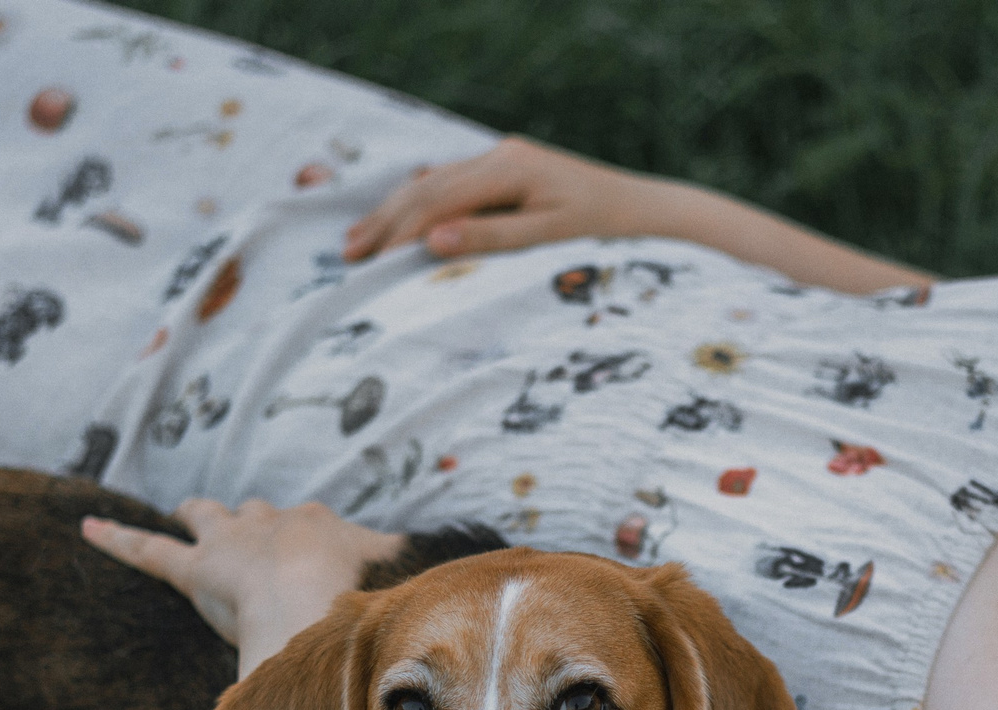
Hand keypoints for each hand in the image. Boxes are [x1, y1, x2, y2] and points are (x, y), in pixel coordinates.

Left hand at [80, 499, 400, 658]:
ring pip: (208, 518)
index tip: (318, 550)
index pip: (311, 525)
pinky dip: (116, 539)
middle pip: (259, 513)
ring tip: (186, 511)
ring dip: (199, 516)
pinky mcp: (194, 567)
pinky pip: (149, 551)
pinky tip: (86, 528)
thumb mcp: (397, 599)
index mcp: (320, 527)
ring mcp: (232, 542)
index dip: (311, 538)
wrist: (317, 602)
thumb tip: (459, 609)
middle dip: (254, 521)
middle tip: (254, 533)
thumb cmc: (361, 605)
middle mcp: (274, 522)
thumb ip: (415, 602)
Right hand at [342, 136, 662, 261]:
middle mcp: (502, 156)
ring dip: (395, 212)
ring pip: (435, 183)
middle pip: (428, 187)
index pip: (438, 201)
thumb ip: (493, 238)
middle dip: (386, 222)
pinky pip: (452, 185)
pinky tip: (395, 219)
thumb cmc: (607, 234)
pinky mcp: (509, 171)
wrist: (649, 214)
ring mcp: (504, 160)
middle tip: (348, 257)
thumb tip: (433, 242)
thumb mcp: (552, 240)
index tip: (370, 266)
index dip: (399, 233)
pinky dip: (420, 204)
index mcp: (511, 168)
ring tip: (357, 242)